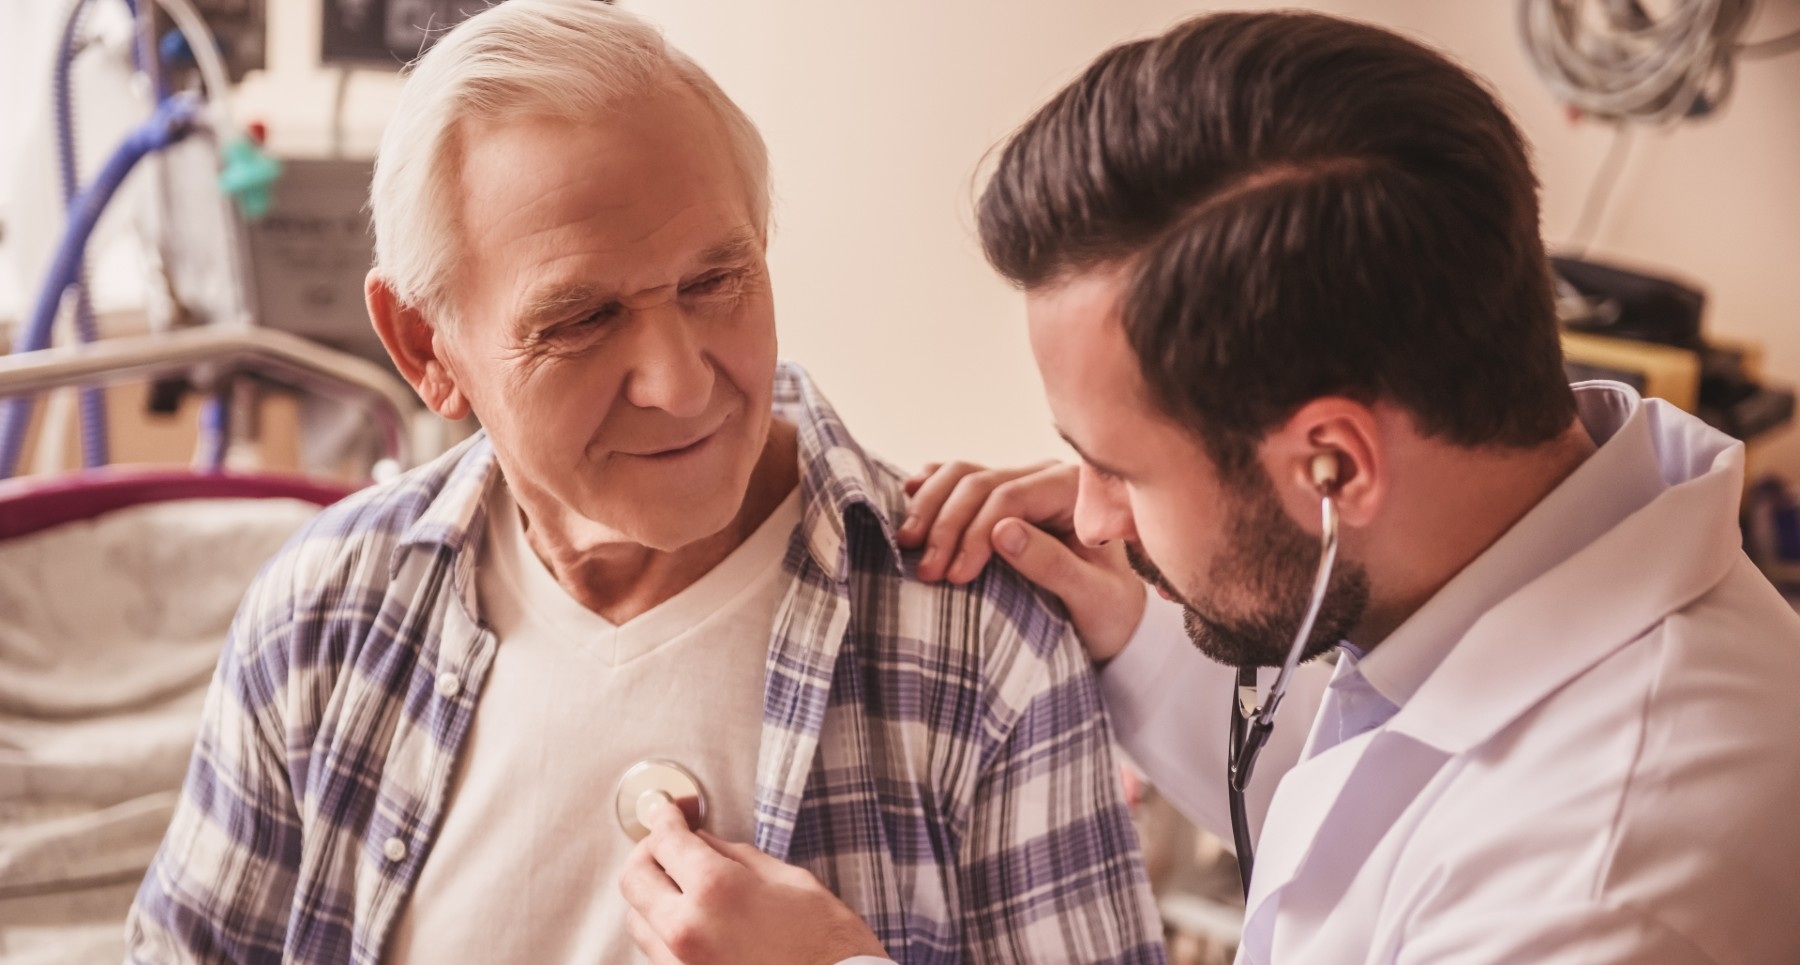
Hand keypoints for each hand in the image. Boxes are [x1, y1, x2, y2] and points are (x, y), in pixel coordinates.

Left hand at [619, 798, 886, 964]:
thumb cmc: (829, 946)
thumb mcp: (791, 880)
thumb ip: (737, 857)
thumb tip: (704, 843)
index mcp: (717, 890)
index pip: (665, 840)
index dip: (667, 817)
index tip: (672, 812)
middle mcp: (688, 929)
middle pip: (634, 878)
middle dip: (649, 852)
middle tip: (671, 842)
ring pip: (637, 919)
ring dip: (653, 894)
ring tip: (681, 883)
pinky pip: (656, 951)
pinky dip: (665, 928)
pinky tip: (693, 918)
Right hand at [900, 461, 1146, 662]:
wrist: (1112, 618)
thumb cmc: (1109, 612)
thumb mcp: (1093, 598)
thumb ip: (1053, 564)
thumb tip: (1002, 531)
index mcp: (1076, 491)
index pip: (1010, 497)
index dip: (974, 532)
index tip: (956, 577)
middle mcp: (1046, 477)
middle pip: (979, 482)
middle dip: (946, 525)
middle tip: (927, 572)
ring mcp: (1020, 483)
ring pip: (961, 474)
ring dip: (929, 506)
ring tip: (909, 544)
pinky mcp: (999, 497)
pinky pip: (956, 479)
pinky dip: (930, 488)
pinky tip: (909, 499)